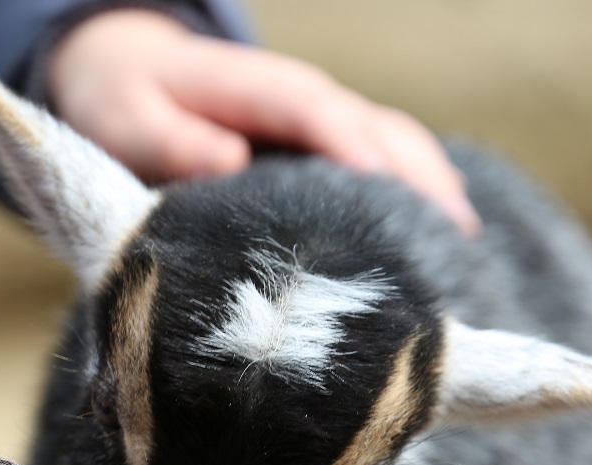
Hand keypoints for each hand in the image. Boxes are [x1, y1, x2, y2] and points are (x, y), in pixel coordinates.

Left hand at [45, 9, 480, 233]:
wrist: (136, 82)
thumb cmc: (129, 107)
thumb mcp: (127, 118)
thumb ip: (170, 139)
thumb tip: (228, 160)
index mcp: (259, 89)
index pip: (318, 111)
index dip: (356, 148)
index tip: (387, 195)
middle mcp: (308, 103)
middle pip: (380, 130)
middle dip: (421, 179)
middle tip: (455, 242)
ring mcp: (329, 126)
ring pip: (398, 147)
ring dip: (435, 192)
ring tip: (464, 254)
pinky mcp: (336, 153)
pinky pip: (391, 166)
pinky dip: (422, 198)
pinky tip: (445, 245)